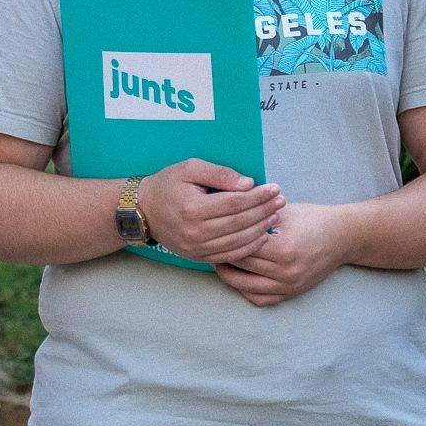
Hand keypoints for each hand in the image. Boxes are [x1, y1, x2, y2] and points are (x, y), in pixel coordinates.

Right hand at [135, 158, 282, 264]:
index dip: (258, 196)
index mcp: (193, 208)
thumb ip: (219, 174)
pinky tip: (262, 236)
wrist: (143, 211)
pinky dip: (248, 247)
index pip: (235, 203)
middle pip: (239, 222)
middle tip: (282, 201)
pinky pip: (229, 255)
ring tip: (275, 216)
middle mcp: (195, 231)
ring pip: (238, 241)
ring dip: (261, 229)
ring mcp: (196, 248)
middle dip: (264, 210)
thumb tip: (247, 184)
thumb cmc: (168, 184)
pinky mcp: (198, 257)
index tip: (274, 188)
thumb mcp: (190, 168)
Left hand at [213, 201, 348, 306]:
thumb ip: (257, 212)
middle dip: (223, 255)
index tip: (211, 231)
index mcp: (284, 248)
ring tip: (217, 262)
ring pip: (247, 287)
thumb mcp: (284, 210)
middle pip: (243, 266)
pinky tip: (236, 278)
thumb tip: (226, 207)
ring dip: (229, 276)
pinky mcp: (292, 293)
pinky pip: (261, 299)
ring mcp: (290, 286)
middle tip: (207, 245)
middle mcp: (287, 271)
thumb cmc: (313, 219)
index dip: (224, 238)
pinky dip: (246, 291)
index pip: (243, 246)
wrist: (343, 237)